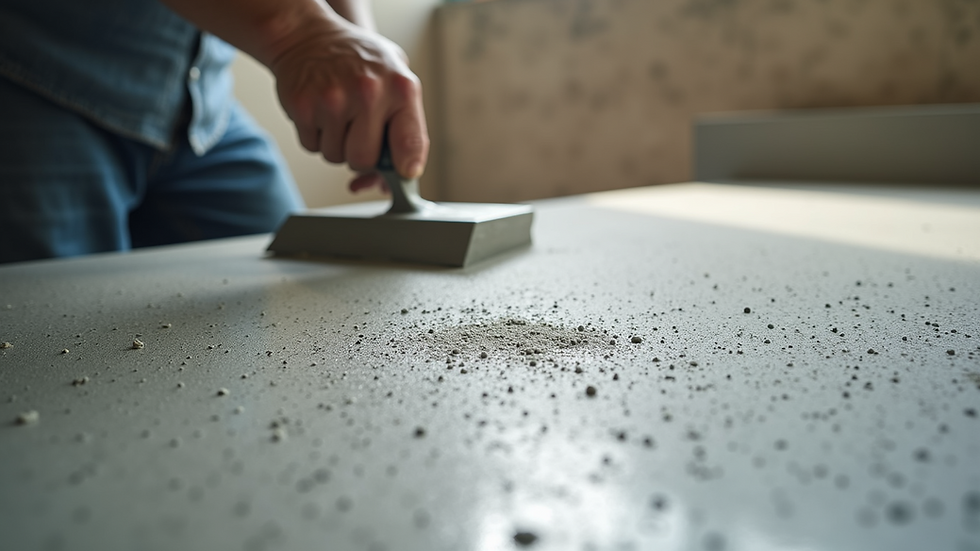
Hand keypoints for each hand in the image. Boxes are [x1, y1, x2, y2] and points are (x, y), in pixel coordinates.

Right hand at [270, 14, 428, 190]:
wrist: (307, 36)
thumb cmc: (357, 61)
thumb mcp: (395, 76)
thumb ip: (406, 120)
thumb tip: (406, 171)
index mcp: (400, 88)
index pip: (412, 142)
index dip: (407, 167)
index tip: (405, 174)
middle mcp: (369, 93)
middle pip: (364, 160)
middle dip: (360, 155)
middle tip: (357, 133)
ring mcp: (333, 100)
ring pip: (336, 156)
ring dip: (335, 144)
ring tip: (337, 114)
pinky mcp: (303, 107)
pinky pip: (312, 147)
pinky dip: (315, 135)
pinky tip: (319, 111)